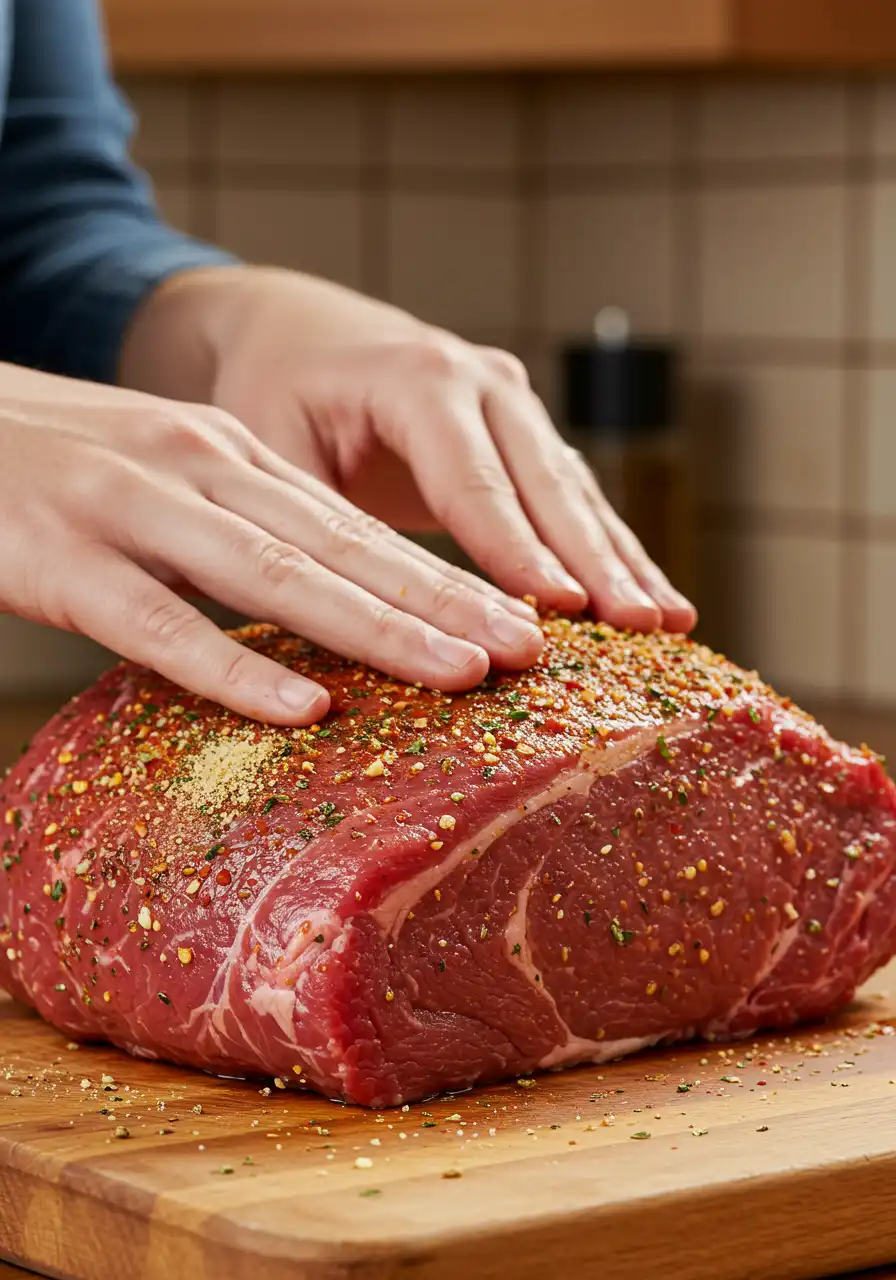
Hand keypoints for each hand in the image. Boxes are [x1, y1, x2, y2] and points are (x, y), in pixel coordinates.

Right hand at [0, 364, 544, 723]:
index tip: (525, 621)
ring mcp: (131, 513)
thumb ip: (246, 529)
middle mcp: (199, 474)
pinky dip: (235, 668)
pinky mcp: (61, 564)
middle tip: (529, 652)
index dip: (447, 575)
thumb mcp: (169, 477)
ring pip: (274, 578)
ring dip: (375, 628)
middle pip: (342, 548)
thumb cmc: (59, 465)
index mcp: (233, 459)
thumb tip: (335, 605)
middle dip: (443, 602)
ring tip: (461, 674)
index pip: (359, 525)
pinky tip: (304, 708)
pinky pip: (159, 626)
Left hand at [121, 267, 696, 633]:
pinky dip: (611, 550)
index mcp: (417, 379)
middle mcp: (481, 382)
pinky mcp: (524, 435)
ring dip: (622, 560)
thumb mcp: (273, 447)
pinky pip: (574, 497)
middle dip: (595, 561)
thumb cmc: (276, 390)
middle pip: (546, 484)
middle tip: (640, 626)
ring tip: (669, 623)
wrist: (300, 332)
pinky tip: (652, 599)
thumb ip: (314, 521)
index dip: (517, 551)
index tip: (559, 611)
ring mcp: (512, 403)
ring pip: (575, 491)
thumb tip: (345, 617)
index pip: (474, 481)